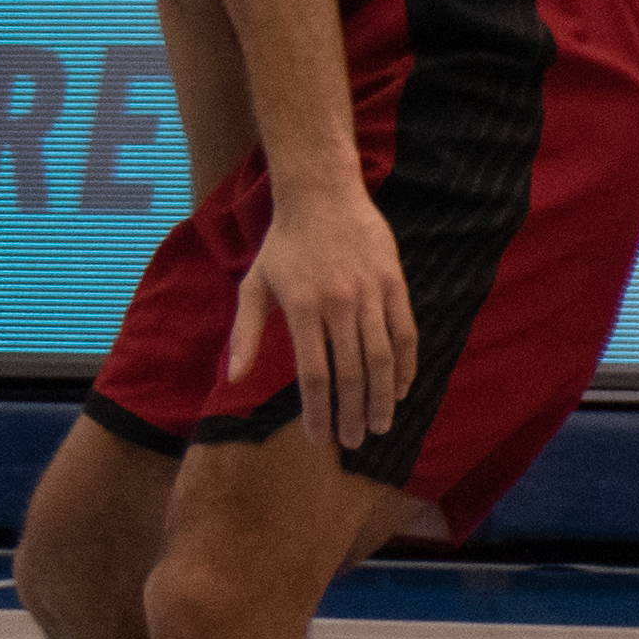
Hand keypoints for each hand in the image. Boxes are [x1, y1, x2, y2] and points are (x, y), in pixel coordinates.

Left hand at [224, 171, 417, 458]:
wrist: (322, 195)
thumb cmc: (283, 244)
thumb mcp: (253, 284)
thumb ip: (246, 333)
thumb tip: (233, 378)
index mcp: (301, 308)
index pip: (313, 374)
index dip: (318, 410)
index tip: (319, 437)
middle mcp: (338, 304)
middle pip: (351, 372)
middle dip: (353, 413)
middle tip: (355, 442)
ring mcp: (370, 294)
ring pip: (382, 358)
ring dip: (383, 397)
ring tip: (381, 425)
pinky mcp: (394, 284)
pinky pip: (405, 333)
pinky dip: (406, 365)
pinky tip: (400, 388)